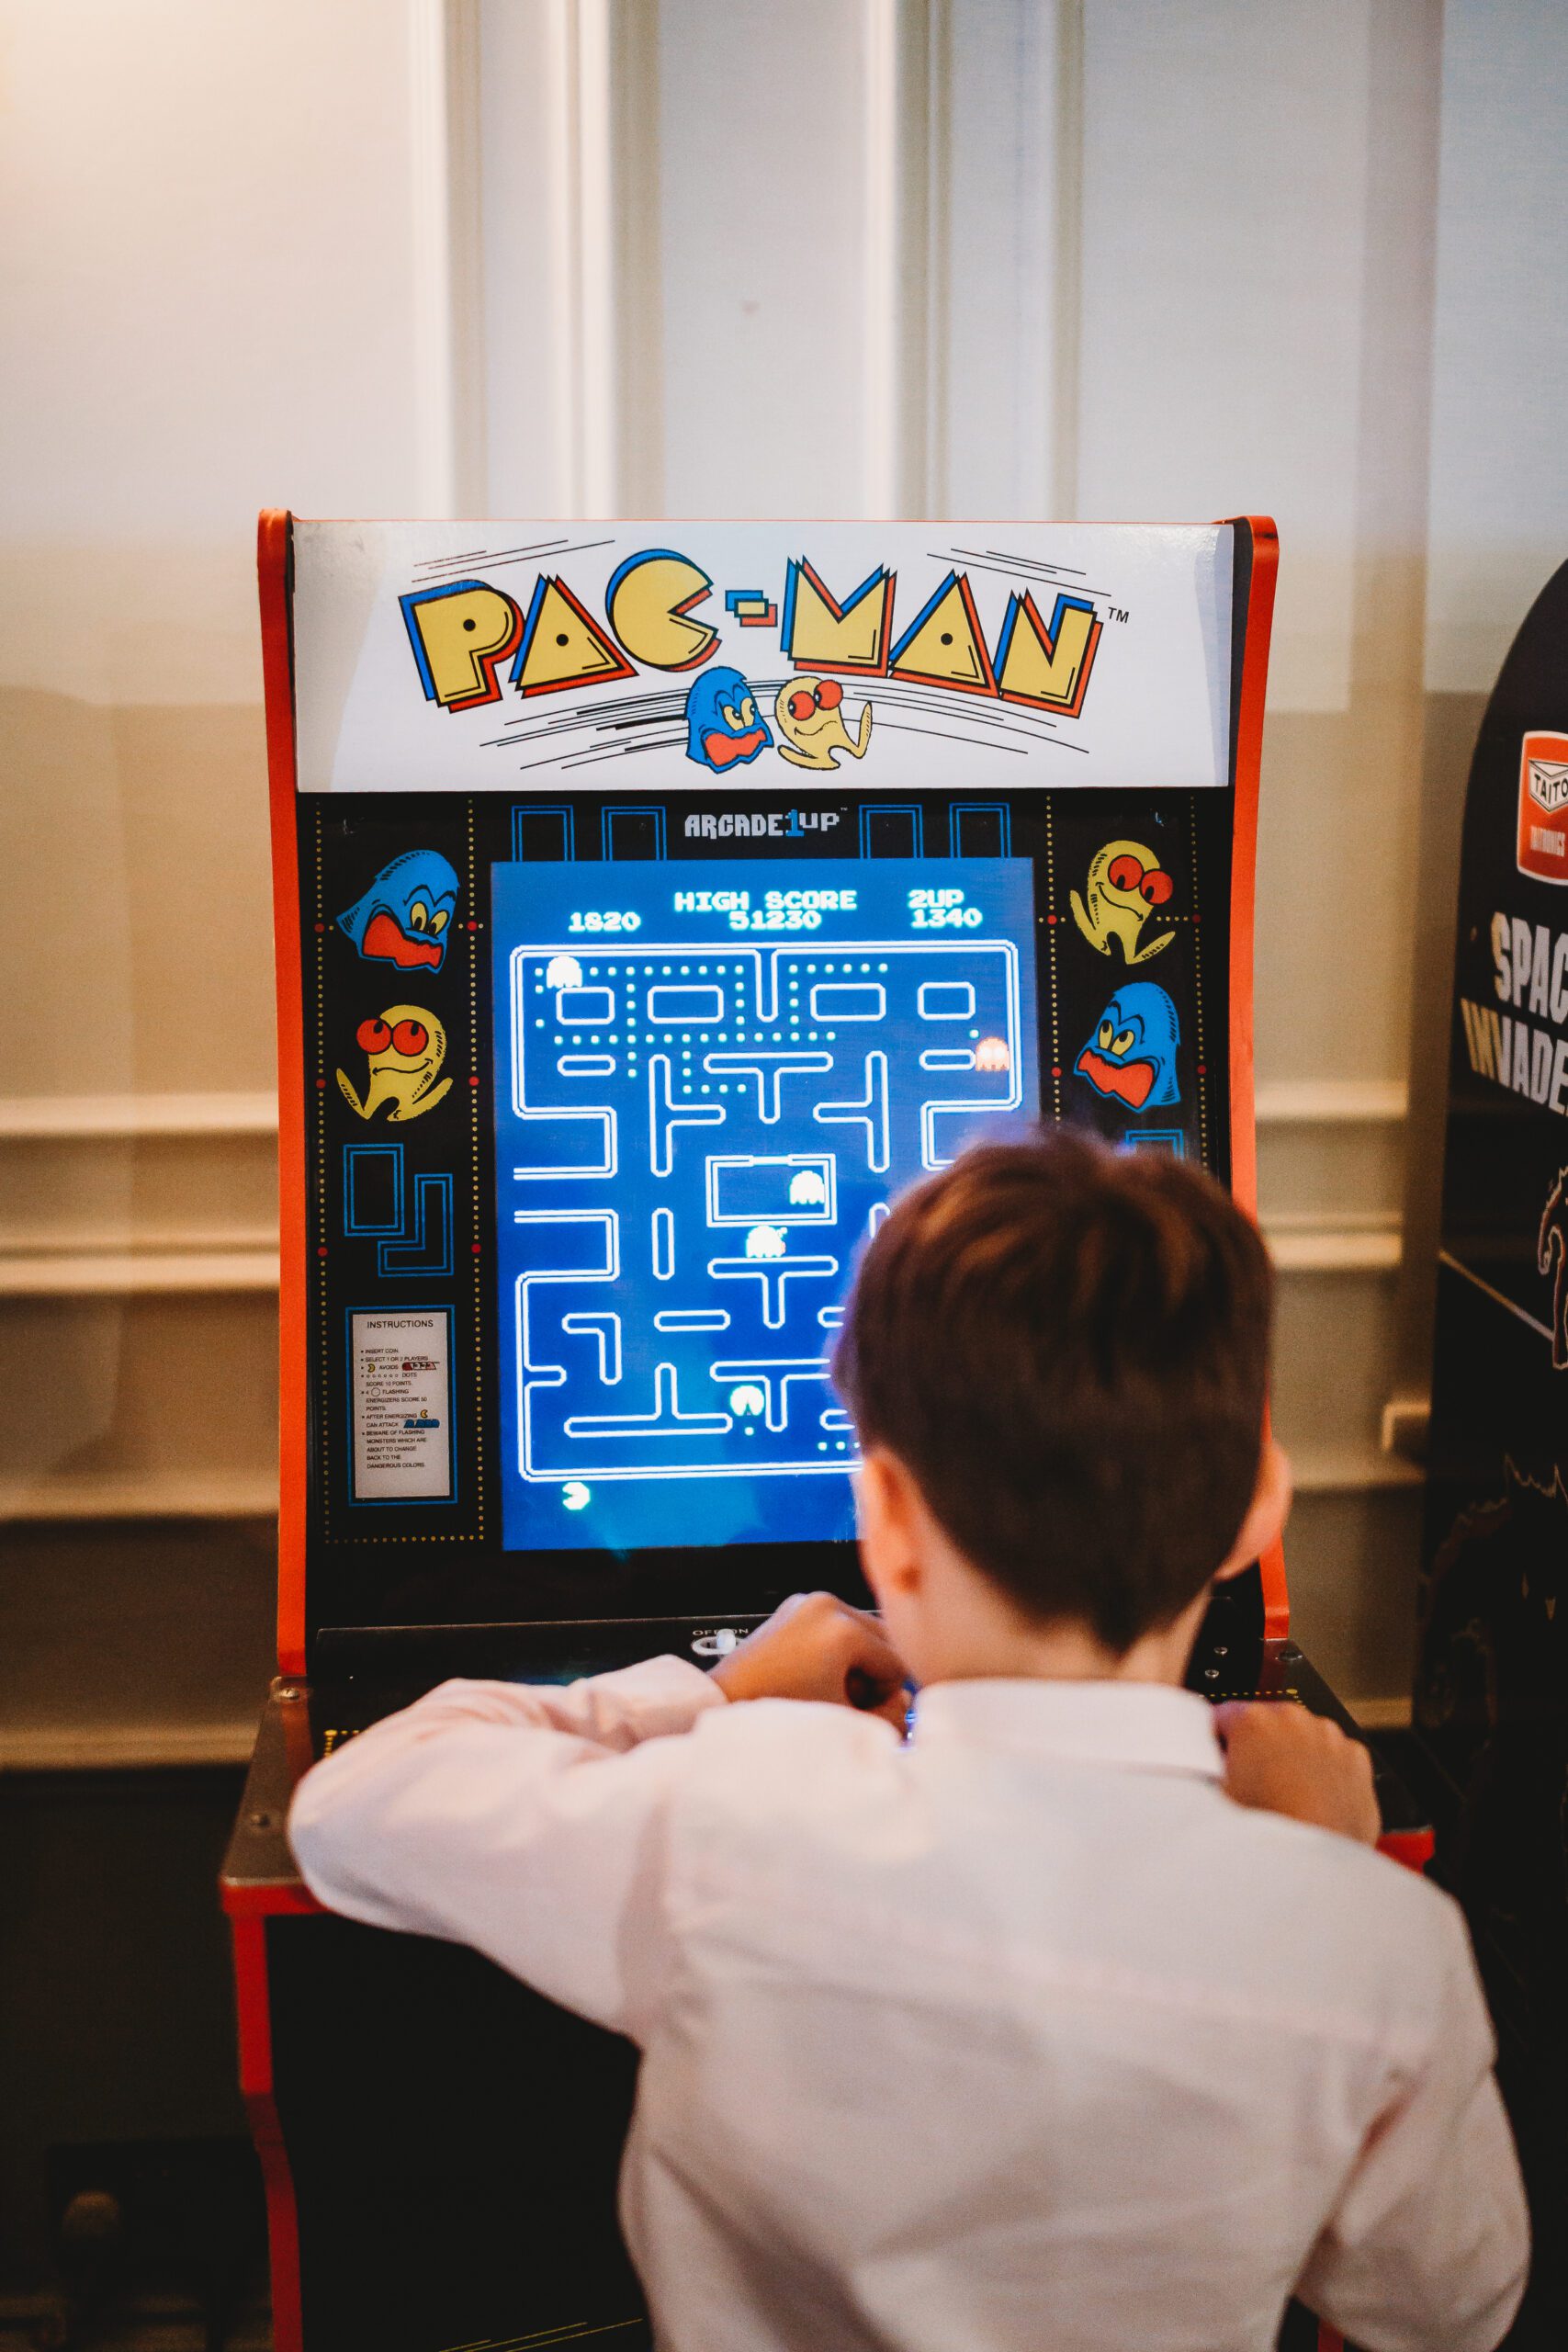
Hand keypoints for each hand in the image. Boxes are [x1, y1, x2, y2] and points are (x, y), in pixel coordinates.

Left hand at [711, 1593, 911, 1728]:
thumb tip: (901, 1699)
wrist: (723, 1707)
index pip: (897, 1662)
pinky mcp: (793, 1607)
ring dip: (856, 1662)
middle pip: (883, 1640)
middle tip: (848, 1702)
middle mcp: (827, 1604)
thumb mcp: (843, 1721)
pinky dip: (835, 1651)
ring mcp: (807, 1601)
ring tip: (827, 1690)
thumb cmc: (778, 1716)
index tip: (865, 1712)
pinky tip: (814, 1676)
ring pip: (861, 1632)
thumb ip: (888, 1715)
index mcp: (844, 1628)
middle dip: (873, 1675)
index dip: (887, 1696)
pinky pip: (834, 1625)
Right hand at [1213, 1701, 1380, 1845]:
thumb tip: (1204, 1764)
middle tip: (1253, 1784)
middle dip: (1258, 1747)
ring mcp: (1329, 1736)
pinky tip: (1313, 1798)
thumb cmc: (1268, 1832)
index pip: (1222, 1715)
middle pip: (1265, 1723)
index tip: (1218, 1758)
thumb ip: (1205, 1769)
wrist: (1317, 1865)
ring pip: (1301, 1736)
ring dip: (1292, 1755)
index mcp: (1253, 1722)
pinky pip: (1332, 1755)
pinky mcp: (1356, 1758)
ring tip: (1286, 1795)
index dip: (1216, 1740)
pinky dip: (1324, 1770)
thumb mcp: (1214, 1799)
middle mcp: (1293, 1719)